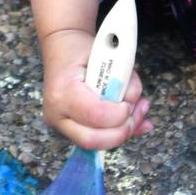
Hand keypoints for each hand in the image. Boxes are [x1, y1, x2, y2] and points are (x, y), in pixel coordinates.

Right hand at [40, 27, 151, 150]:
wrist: (61, 48)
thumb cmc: (80, 49)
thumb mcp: (105, 54)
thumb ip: (122, 77)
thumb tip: (137, 101)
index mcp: (63, 92)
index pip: (95, 115)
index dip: (119, 114)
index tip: (131, 102)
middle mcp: (56, 114)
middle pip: (92, 140)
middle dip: (122, 131)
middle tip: (138, 113)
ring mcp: (60, 126)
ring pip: (95, 145)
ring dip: (123, 133)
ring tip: (139, 111)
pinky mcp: (68, 130)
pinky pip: (96, 139)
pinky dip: (116, 133)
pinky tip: (131, 121)